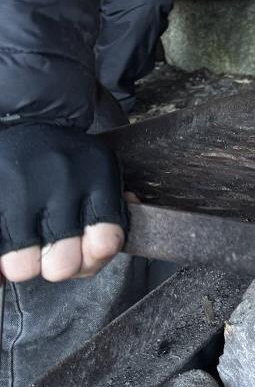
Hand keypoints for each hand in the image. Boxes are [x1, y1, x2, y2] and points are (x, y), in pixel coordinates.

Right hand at [0, 124, 127, 282]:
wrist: (27, 119)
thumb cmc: (65, 156)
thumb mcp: (99, 170)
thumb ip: (112, 208)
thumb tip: (104, 249)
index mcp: (97, 177)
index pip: (104, 243)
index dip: (94, 256)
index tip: (86, 250)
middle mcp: (61, 183)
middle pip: (61, 264)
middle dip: (56, 264)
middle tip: (50, 250)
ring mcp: (21, 192)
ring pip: (22, 266)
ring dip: (24, 261)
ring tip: (26, 243)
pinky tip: (6, 244)